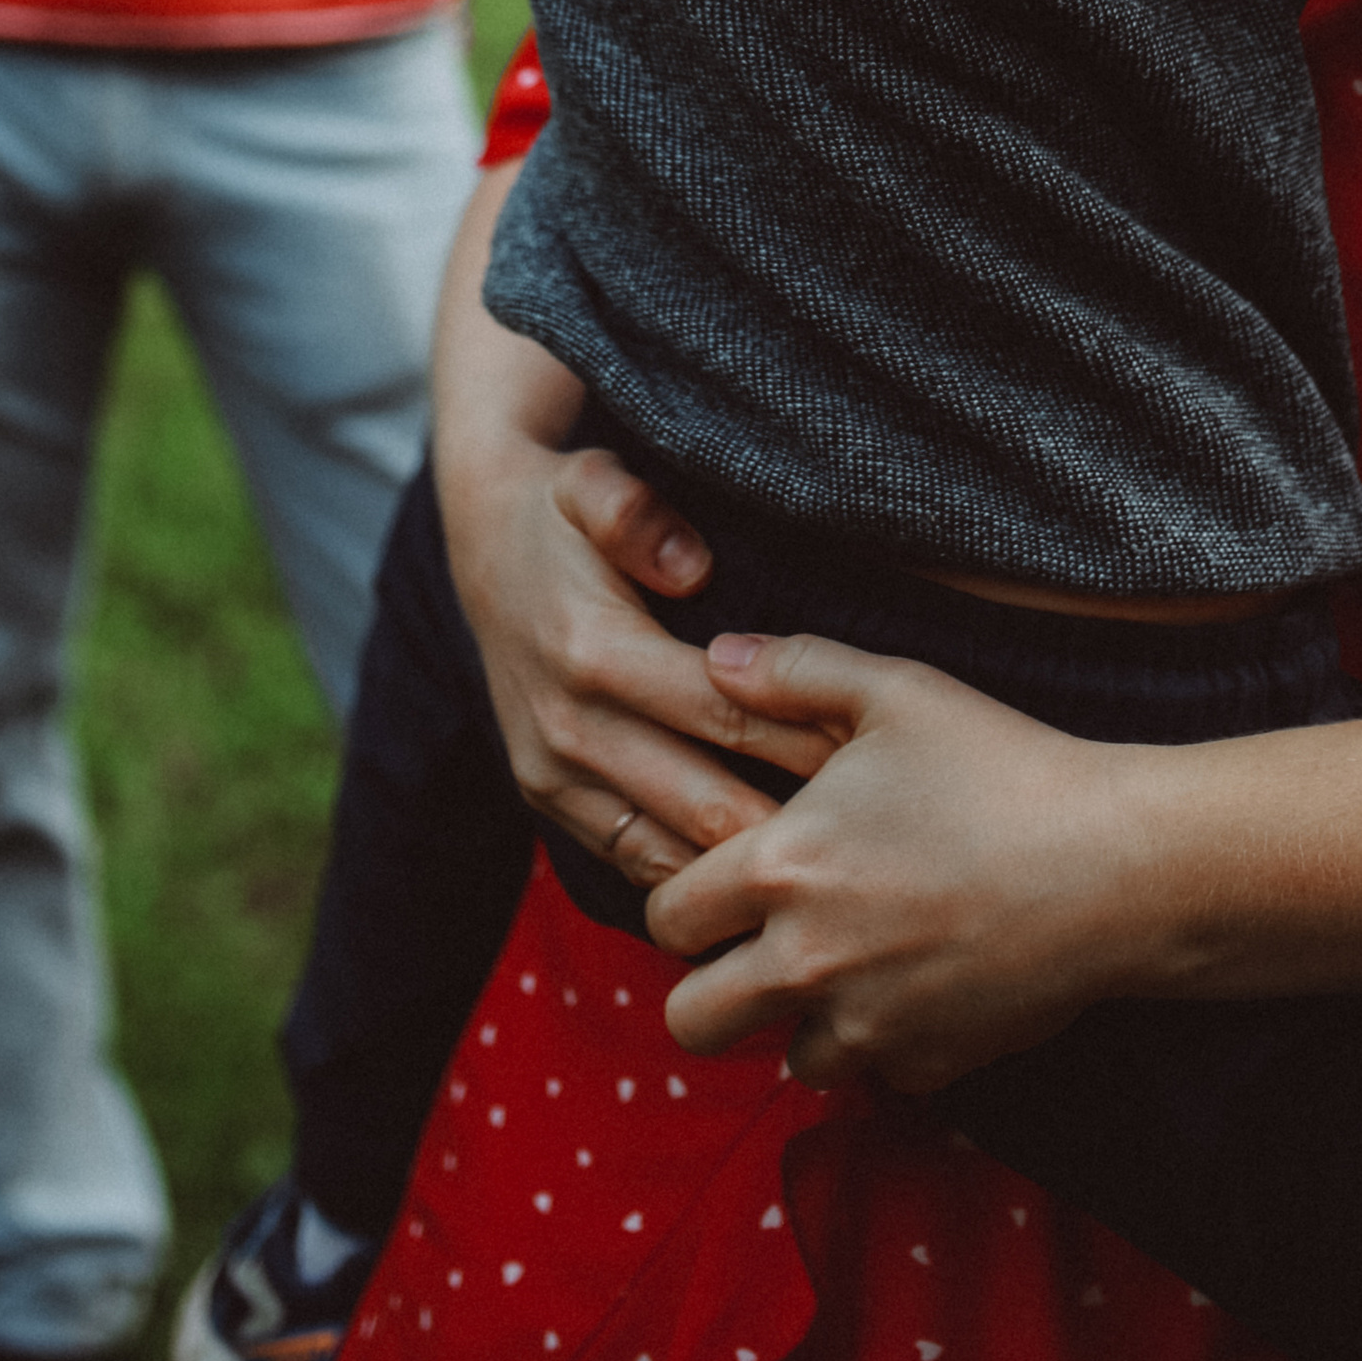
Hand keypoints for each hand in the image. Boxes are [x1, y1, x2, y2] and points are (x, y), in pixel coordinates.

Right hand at [462, 439, 846, 888]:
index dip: (805, 738)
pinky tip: (763, 878)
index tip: (875, 757)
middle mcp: (568, 727)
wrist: (483, 549)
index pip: (725, 713)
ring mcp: (552, 775)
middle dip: (794, 825)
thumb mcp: (589, 481)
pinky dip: (698, 880)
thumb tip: (690, 566)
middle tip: (878, 837)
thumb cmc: (560, 512)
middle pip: (706, 803)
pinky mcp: (548, 800)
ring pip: (669, 859)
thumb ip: (633, 512)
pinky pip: (632, 863)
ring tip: (833, 871)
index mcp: (592, 650)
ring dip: (747, 872)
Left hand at [648, 634, 1154, 1093]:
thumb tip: (717, 657)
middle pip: (691, 1021)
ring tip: (847, 967)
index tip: (717, 886)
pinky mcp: (928, 1066)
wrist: (1112, 865)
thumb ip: (794, 670)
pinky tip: (921, 983)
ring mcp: (867, 1025)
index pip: (666, 917)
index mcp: (780, 868)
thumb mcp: (896, 690)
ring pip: (786, 1060)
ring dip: (800, 1024)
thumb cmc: (1000, 766)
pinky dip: (887, 1043)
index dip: (681, 900)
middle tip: (751, 951)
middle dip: (707, 990)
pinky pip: (878, 1076)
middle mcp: (805, 962)